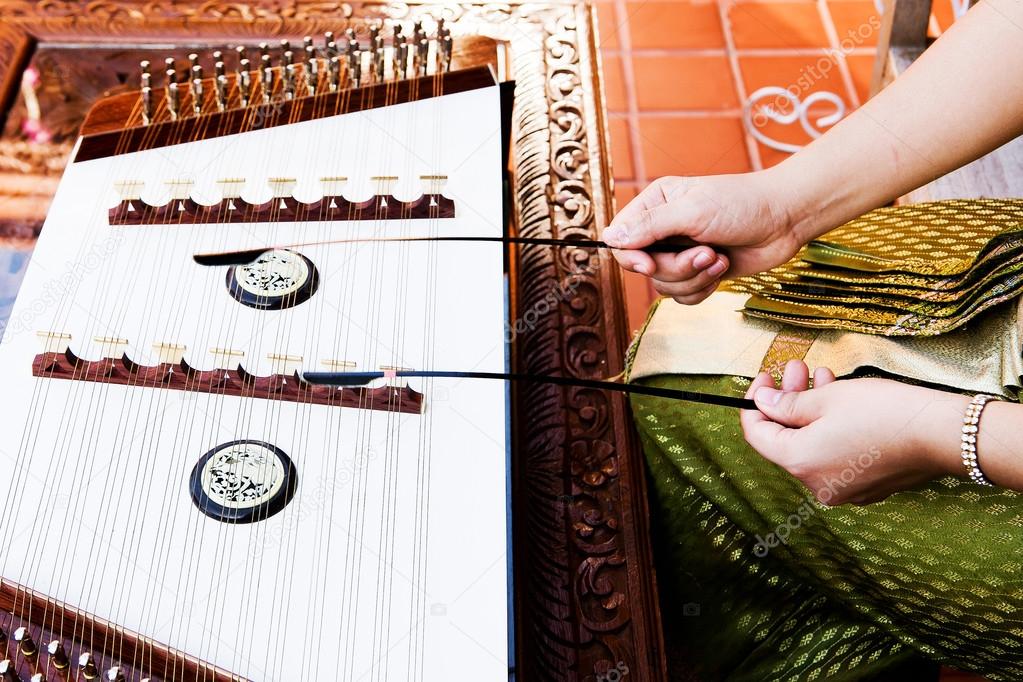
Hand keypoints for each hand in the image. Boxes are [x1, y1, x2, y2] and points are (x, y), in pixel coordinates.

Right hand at [602, 172, 803, 303]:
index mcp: (655, 204)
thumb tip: (610, 238)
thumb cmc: (742, 205)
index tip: (649, 265)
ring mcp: (681, 252)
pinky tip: (722, 269)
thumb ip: (650, 226)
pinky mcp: (699, 272)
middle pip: (643, 267)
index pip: (622, 239)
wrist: (785, 220)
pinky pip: (683, 296)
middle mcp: (663, 229)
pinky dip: (702, 288)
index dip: (632, 258)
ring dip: (694, 277)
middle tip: (705, 253)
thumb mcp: (692, 211)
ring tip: (718, 258)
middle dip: (675, 267)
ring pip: (664, 284)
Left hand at [739, 360, 967, 504]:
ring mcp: (843, 489)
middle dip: (788, 400)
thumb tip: (763, 403)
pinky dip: (831, 429)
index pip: (758, 436)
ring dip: (811, 410)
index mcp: (800, 464)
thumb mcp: (826, 398)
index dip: (754, 404)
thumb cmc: (883, 412)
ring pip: (813, 445)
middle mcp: (817, 485)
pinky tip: (840, 400)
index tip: (763, 379)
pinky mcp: (866, 486)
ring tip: (821, 376)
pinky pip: (835, 456)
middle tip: (796, 368)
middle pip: (787, 440)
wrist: (941, 434)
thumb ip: (787, 404)